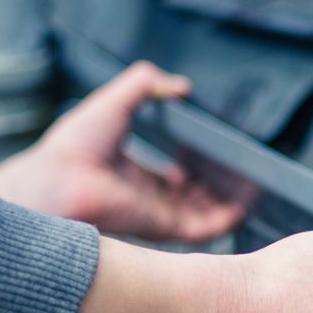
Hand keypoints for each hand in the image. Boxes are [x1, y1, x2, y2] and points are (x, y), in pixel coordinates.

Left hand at [0, 61, 244, 241]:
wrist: (59, 179)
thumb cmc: (75, 144)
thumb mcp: (116, 100)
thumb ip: (146, 84)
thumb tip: (181, 85)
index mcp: (132, 174)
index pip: (171, 179)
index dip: (194, 168)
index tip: (215, 156)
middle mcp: (147, 198)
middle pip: (192, 199)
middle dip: (217, 188)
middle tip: (241, 172)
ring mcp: (157, 214)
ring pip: (204, 214)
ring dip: (229, 202)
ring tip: (254, 184)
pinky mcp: (165, 227)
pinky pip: (206, 229)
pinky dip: (228, 218)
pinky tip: (246, 201)